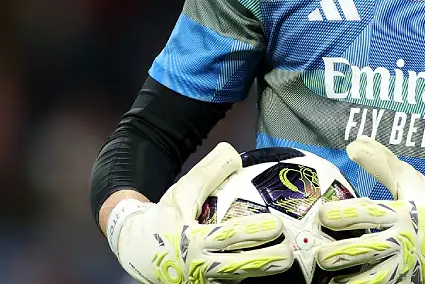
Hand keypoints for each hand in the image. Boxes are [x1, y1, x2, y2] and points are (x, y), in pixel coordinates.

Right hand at [106, 142, 293, 282]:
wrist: (134, 250)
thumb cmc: (163, 217)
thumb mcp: (181, 191)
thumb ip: (207, 172)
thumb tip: (234, 153)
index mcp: (190, 239)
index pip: (227, 236)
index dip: (253, 230)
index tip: (277, 225)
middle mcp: (197, 265)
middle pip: (237, 265)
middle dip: (265, 260)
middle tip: (289, 252)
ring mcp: (201, 281)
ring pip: (235, 277)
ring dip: (262, 272)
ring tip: (287, 262)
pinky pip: (229, 283)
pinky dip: (249, 276)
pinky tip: (269, 270)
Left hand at [314, 137, 424, 283]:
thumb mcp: (408, 179)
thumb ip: (380, 162)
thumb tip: (353, 144)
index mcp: (399, 211)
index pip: (366, 212)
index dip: (341, 213)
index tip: (322, 215)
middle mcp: (402, 238)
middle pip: (365, 249)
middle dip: (337, 254)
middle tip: (318, 254)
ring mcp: (406, 263)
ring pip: (373, 278)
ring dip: (349, 280)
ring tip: (330, 280)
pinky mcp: (410, 279)